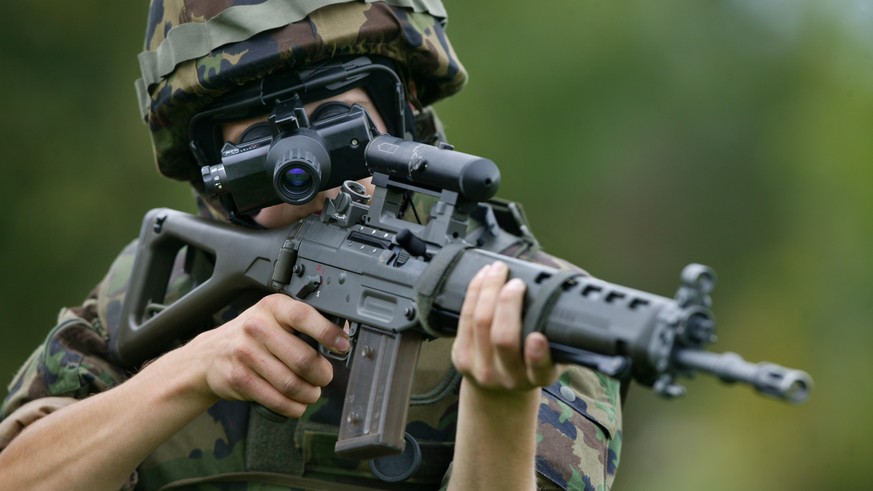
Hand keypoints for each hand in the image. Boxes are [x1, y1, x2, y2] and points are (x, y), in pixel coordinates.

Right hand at [184, 293, 348, 417]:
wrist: (209, 355)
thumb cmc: (253, 335)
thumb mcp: (275, 318)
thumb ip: (305, 323)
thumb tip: (343, 334)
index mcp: (273, 307)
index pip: (304, 316)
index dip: (328, 333)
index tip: (342, 346)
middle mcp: (257, 327)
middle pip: (303, 359)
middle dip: (322, 374)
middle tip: (325, 377)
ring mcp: (245, 353)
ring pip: (291, 383)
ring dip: (309, 394)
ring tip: (312, 393)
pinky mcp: (239, 378)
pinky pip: (276, 400)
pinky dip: (293, 407)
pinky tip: (297, 404)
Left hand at [451, 261, 560, 392]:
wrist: (498, 389)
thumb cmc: (530, 364)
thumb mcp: (553, 358)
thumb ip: (561, 339)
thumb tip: (574, 302)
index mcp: (537, 378)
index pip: (539, 370)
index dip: (537, 355)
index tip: (537, 337)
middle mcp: (509, 377)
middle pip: (503, 338)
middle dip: (508, 304)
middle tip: (516, 282)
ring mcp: (482, 368)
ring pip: (480, 322)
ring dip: (489, 290)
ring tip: (498, 270)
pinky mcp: (461, 356)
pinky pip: (465, 317)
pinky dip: (474, 292)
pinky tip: (483, 277)